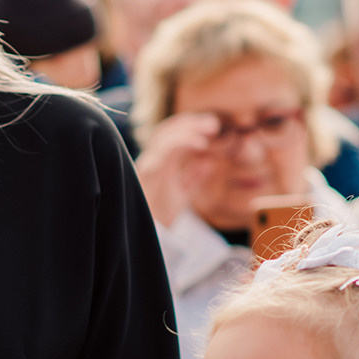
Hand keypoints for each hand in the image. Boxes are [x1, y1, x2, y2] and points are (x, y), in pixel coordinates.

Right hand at [136, 112, 221, 226]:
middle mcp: (149, 161)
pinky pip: (168, 149)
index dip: (187, 127)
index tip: (208, 126)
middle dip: (190, 122)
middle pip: (166, 130)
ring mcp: (149, 165)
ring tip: (211, 128)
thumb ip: (193, 178)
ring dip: (190, 128)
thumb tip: (208, 163)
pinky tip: (202, 144)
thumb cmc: (160, 218)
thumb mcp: (181, 195)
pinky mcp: (152, 172)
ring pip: (166, 135)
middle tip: (213, 122)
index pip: (168, 136)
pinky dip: (186, 141)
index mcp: (155, 164)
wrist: (145, 236)